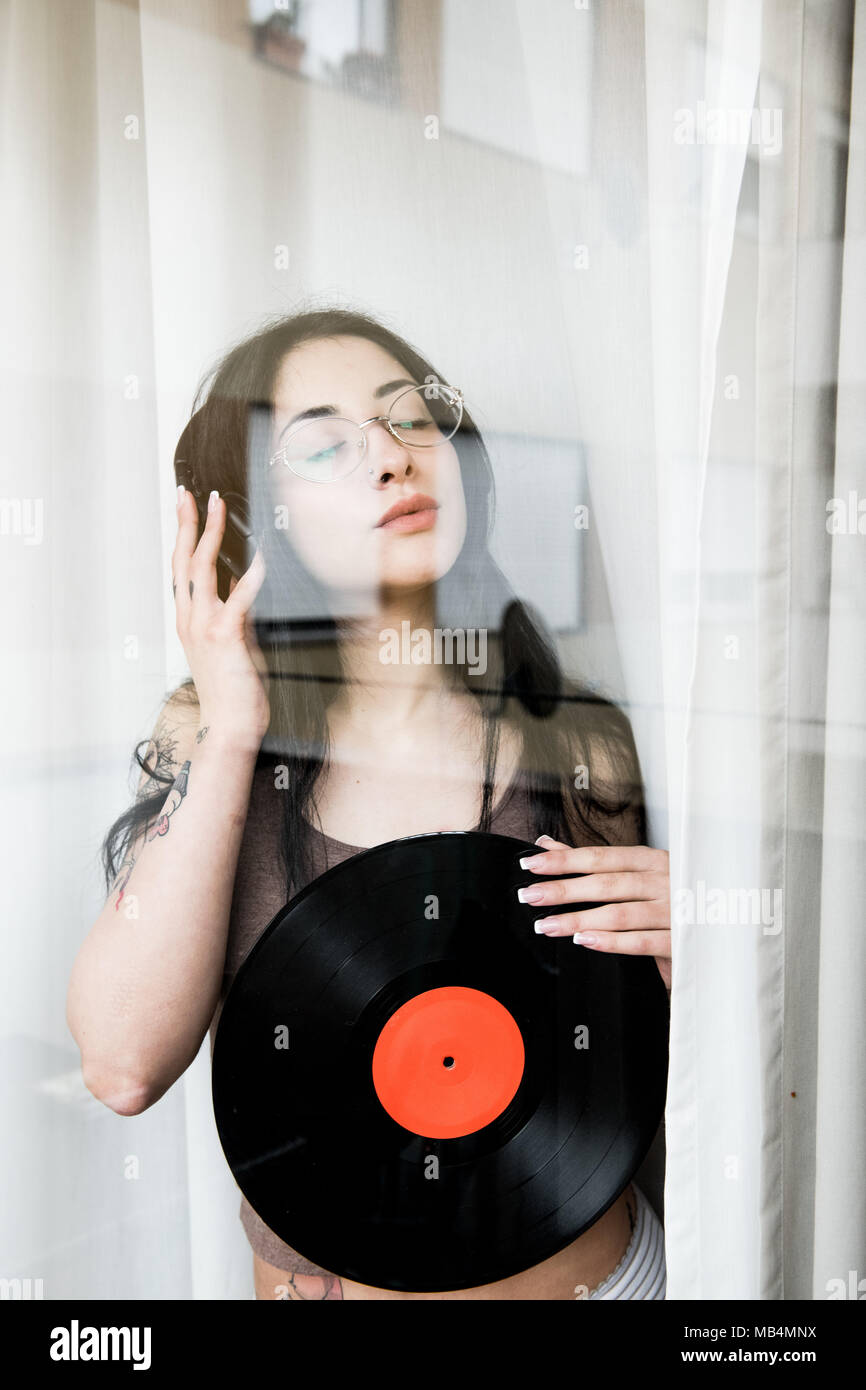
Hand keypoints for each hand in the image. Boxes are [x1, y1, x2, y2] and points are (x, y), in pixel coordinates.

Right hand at [173, 487, 269, 746]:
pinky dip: (250, 574)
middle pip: (183, 560)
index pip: (181, 569)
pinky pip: (238, 597)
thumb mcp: (229, 644)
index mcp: (188, 620)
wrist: (229, 726)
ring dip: (209, 533)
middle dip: (187, 522)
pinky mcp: (225, 635)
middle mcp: (190, 618)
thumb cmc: (232, 691)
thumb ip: (232, 614)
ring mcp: (204, 626)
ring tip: (217, 506)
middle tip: (188, 493)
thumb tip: (242, 584)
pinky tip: (260, 554)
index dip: (184, 536)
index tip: (187, 508)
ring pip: (201, 568)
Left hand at [517, 835, 671, 989]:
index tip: (532, 865)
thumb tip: (547, 845)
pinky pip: (642, 942)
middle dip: (564, 889)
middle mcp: (664, 880)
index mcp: (652, 860)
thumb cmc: (677, 895)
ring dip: (579, 919)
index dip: (564, 860)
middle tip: (530, 896)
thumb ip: (592, 861)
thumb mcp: (640, 872)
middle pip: (606, 884)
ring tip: (547, 925)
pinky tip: (585, 941)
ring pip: (620, 913)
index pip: (601, 857)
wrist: (730, 923)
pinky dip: (611, 941)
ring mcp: (675, 909)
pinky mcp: (682, 940)